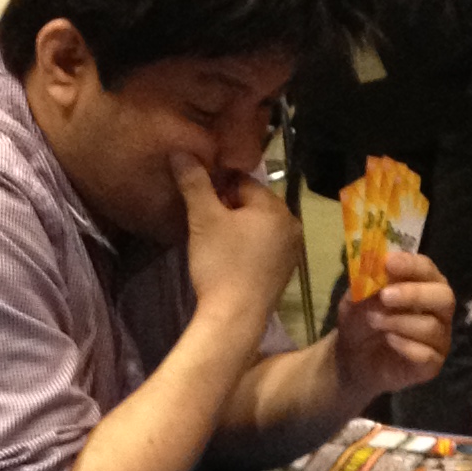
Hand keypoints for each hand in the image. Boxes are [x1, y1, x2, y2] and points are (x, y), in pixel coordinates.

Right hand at [173, 153, 300, 331]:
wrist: (235, 318)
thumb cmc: (221, 264)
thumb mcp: (203, 218)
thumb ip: (194, 182)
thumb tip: (180, 152)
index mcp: (277, 207)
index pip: (243, 182)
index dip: (217, 188)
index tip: (199, 203)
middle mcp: (292, 225)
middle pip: (252, 204)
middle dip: (228, 208)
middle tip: (204, 225)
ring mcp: (291, 251)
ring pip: (257, 226)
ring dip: (236, 228)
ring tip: (213, 242)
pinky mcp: (283, 272)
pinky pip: (262, 247)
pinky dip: (246, 247)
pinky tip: (228, 259)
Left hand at [331, 245, 452, 400]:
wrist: (352, 360)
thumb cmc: (361, 323)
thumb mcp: (355, 300)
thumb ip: (365, 285)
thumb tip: (375, 272)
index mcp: (423, 285)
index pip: (427, 269)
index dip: (411, 264)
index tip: (389, 263)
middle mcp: (437, 310)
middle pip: (444, 296)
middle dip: (414, 294)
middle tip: (386, 296)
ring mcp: (438, 338)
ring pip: (432, 326)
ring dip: (400, 322)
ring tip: (374, 321)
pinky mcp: (432, 364)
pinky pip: (427, 354)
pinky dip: (406, 346)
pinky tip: (389, 341)